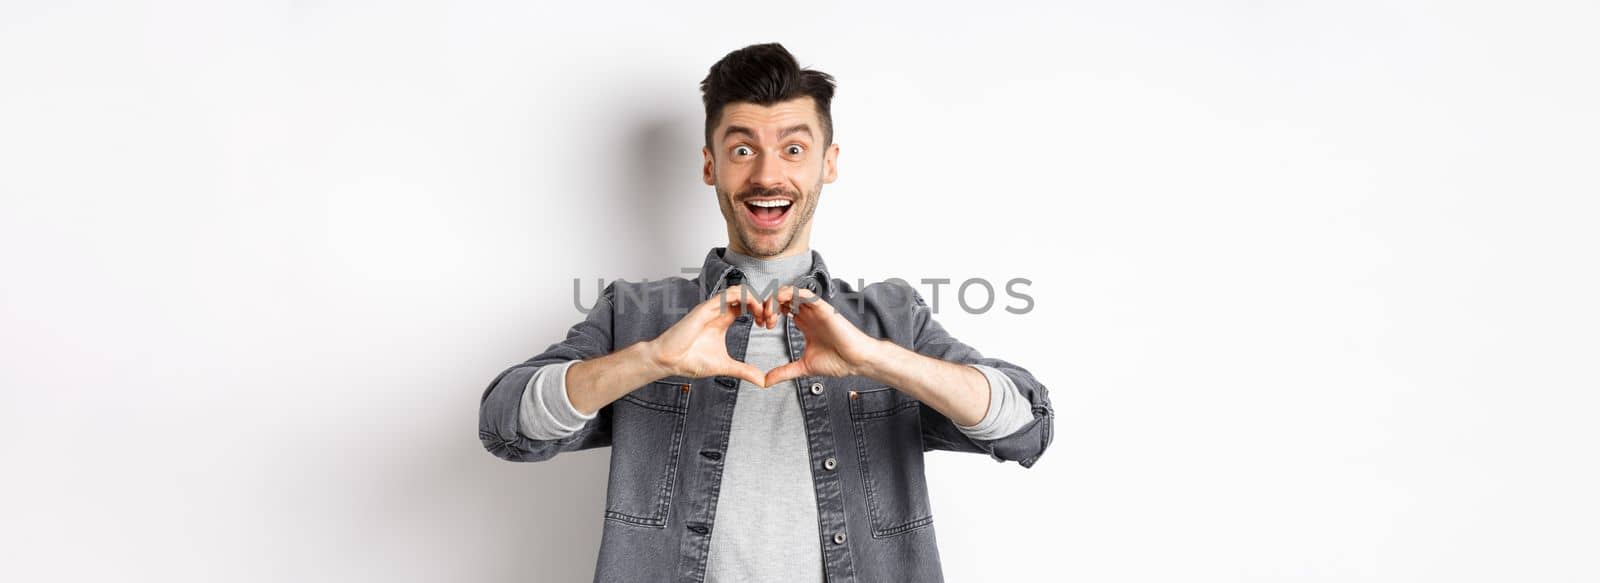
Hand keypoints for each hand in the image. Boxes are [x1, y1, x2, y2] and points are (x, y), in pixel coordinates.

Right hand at [645, 285, 774, 386]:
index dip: (761, 310)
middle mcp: (718, 310)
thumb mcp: (725, 366)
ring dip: (756, 299)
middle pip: (746, 294)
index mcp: (723, 319)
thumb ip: (744, 370)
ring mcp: (712, 308)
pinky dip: (744, 298)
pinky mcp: (705, 308)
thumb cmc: (690, 361)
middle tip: (770, 319)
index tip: (769, 325)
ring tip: (764, 314)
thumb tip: (762, 381)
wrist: (669, 361)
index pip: (746, 304)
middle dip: (762, 303)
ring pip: (739, 290)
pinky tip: (753, 310)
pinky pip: (727, 295)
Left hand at [763, 285, 887, 386]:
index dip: (769, 313)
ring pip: (792, 292)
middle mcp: (809, 314)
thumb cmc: (837, 361)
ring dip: (777, 299)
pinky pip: (807, 294)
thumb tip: (766, 381)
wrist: (855, 362)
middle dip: (769, 306)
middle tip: (764, 321)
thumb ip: (784, 372)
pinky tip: (782, 301)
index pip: (782, 308)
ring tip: (771, 314)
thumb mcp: (803, 367)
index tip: (763, 326)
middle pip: (783, 298)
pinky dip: (792, 293)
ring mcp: (815, 310)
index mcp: (804, 323)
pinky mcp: (824, 309)